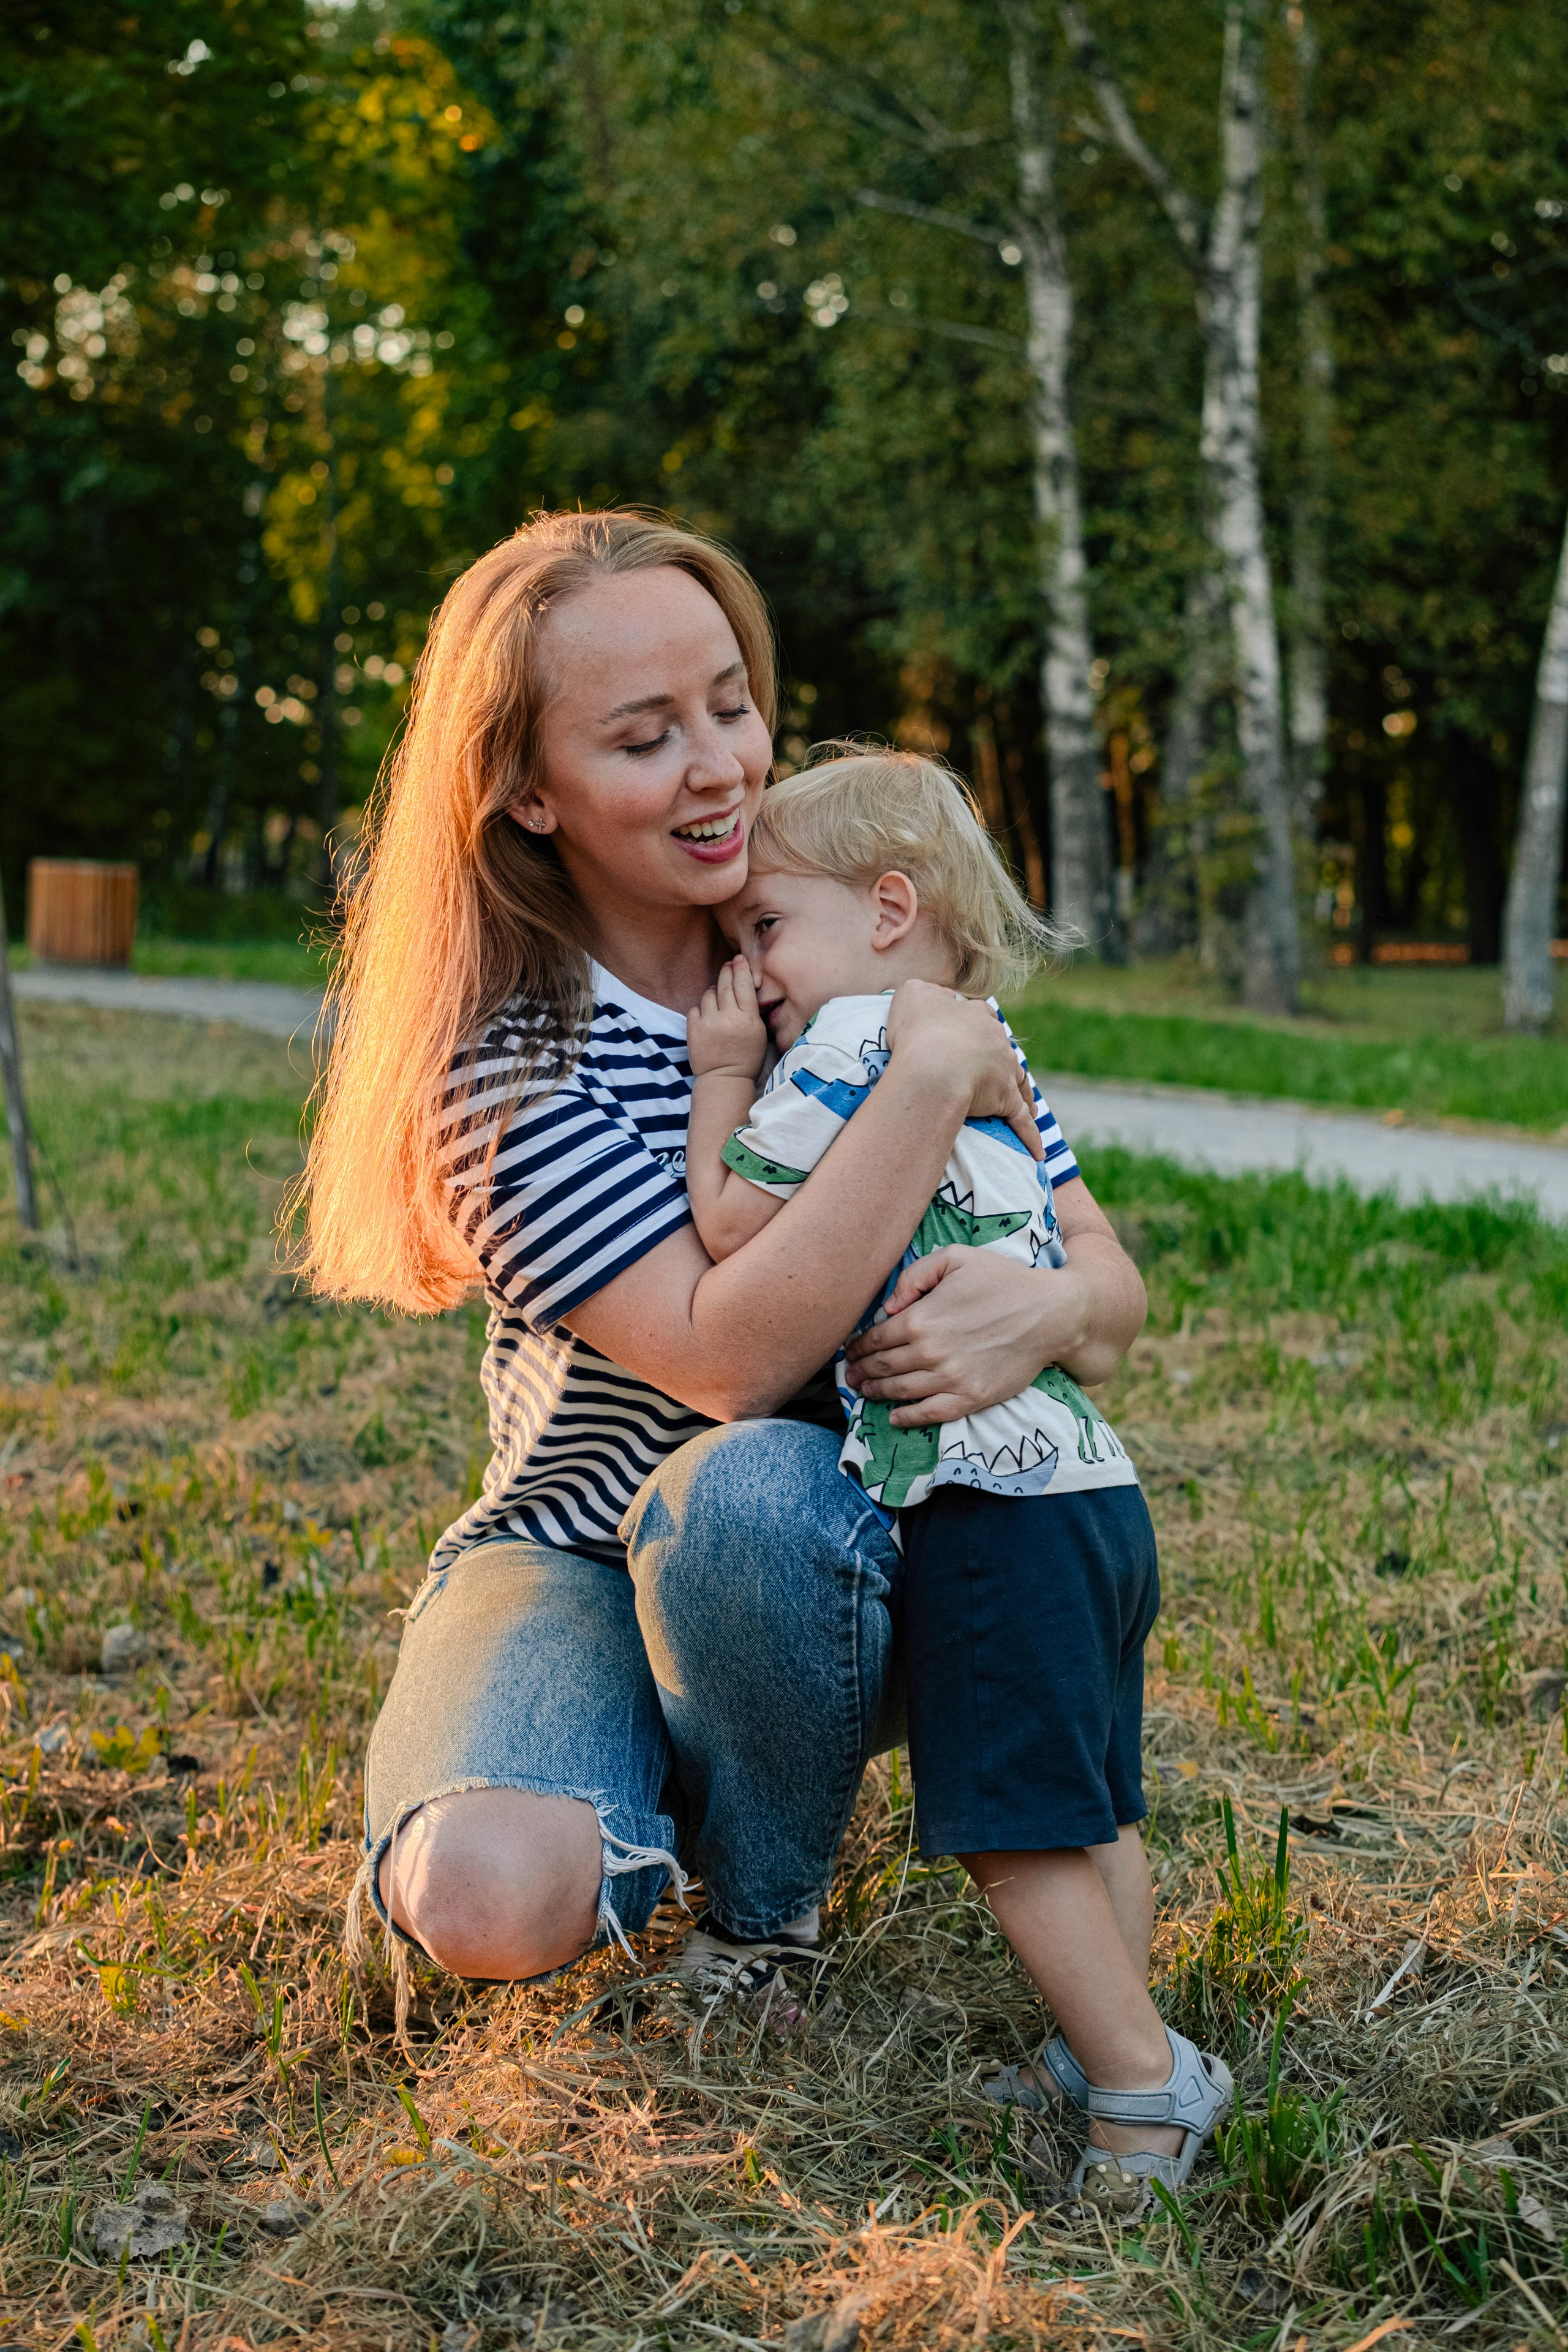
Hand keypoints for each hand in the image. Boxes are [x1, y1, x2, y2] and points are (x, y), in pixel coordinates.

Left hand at [688, 956, 767, 1080]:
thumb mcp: (759, 1034)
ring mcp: (709, 1023)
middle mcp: (728, 1017)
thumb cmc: (746, 1058)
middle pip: (725, 985)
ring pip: (708, 994)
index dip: (741, 969)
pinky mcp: (693, 1029)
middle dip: (727, 972)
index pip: (744, 985)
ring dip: (713, 992)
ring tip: (717, 996)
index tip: (739, 959)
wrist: (725, 1079)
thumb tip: (745, 989)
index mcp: (748, 1019)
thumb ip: (752, 1011)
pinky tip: (707, 1014)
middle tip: (728, 965)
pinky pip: (695, 1008)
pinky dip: (701, 1009)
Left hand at [843, 1245, 1091, 1425]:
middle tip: (850, 1374)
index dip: (858, 1347)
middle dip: (860, 1372)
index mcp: (921, 1318)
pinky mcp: (971, 1398)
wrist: (1049, 1314)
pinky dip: (907, 1418)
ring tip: (865, 1391)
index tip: (850, 1351)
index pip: (876, 1338)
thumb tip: (888, 1308)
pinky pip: (929, 1414)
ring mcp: (950, 1379)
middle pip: (883, 1367)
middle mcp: (930, 1352)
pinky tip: (894, 1417)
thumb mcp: (955, 1259)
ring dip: (876, 1393)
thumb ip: (914, 1276)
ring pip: (900, 1392)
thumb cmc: (1002, 1280)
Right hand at [884, 980, 1041, 1158]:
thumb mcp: (911, 994)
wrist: (932, 1064)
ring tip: (1028, 1109)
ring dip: (1025, 1097)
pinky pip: (1022, 1122)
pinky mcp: (1006, 1101)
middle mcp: (997, 1041)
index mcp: (977, 1016)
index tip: (971, 1038)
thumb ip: (921, 992)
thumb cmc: (918, 1028)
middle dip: (1004, 1063)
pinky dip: (1030, 1137)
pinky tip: (1038, 1152)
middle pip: (1005, 1052)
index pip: (983, 1019)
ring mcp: (1005, 1071)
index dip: (977, 1028)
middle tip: (998, 1076)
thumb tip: (927, 995)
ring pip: (1021, 1084)